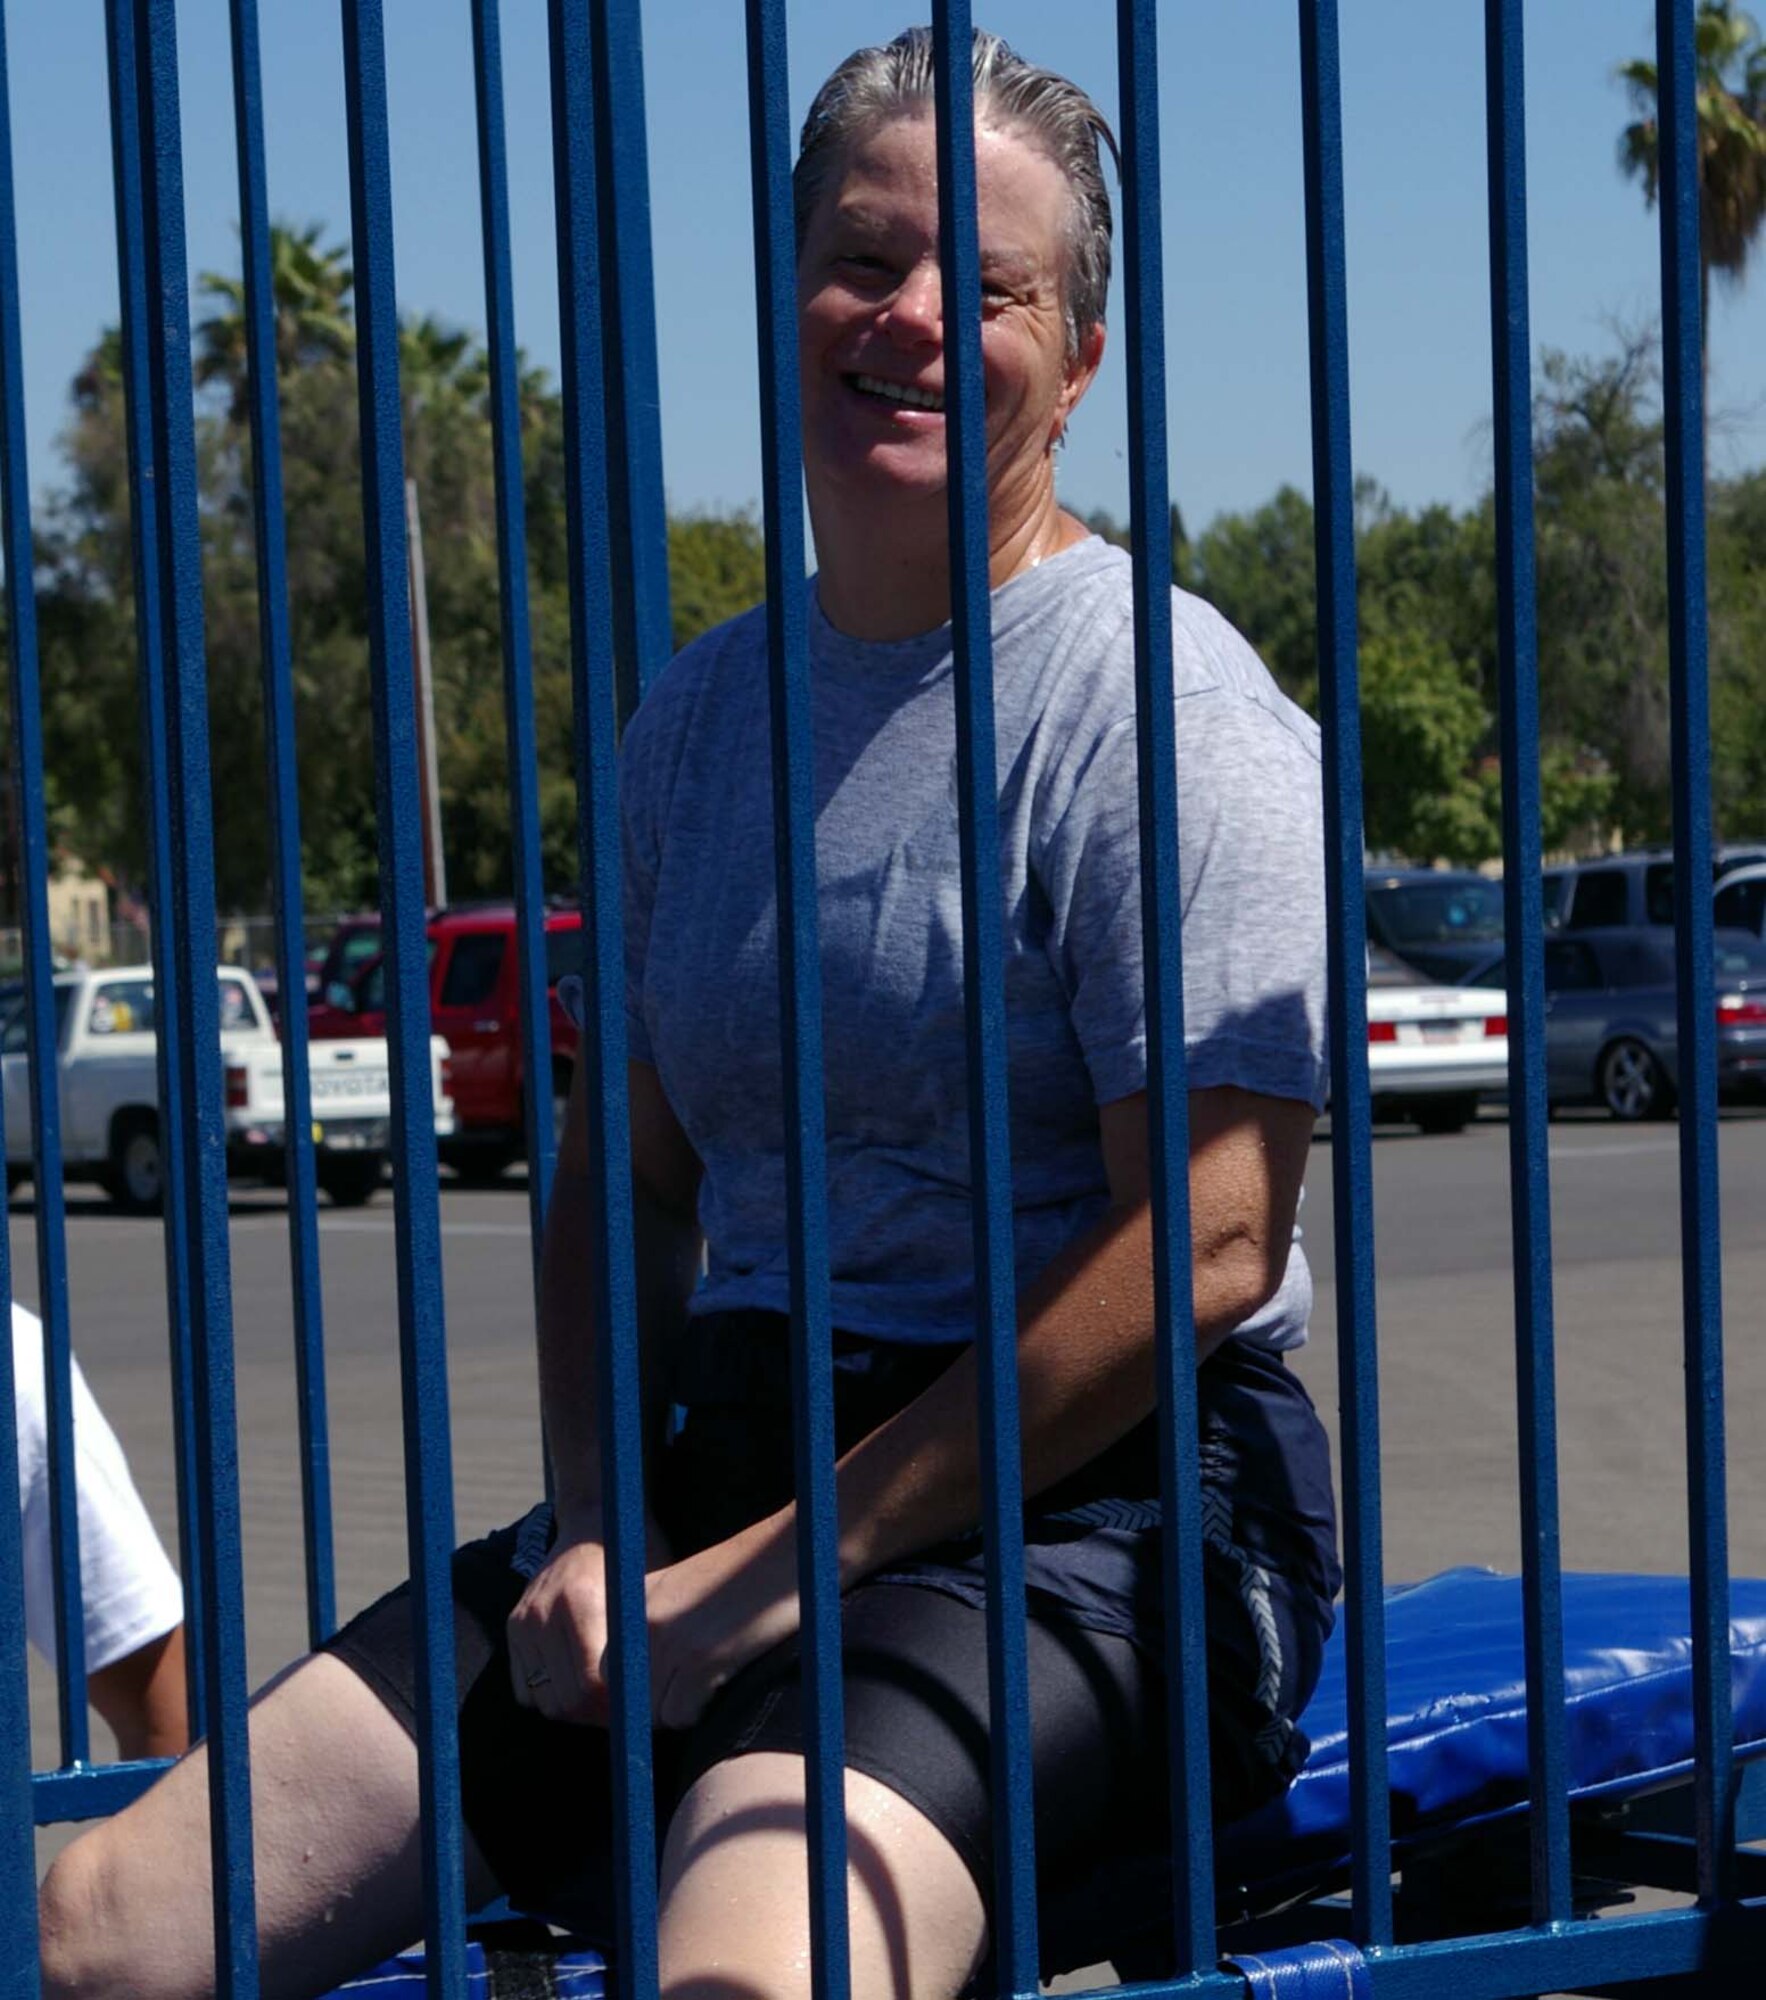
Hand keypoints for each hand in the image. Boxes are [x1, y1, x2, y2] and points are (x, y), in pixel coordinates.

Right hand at [507, 1513, 671, 1725]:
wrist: (593, 1519)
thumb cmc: (633, 1555)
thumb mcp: (650, 1590)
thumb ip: (643, 1641)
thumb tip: (660, 1697)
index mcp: (581, 1603)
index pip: (590, 1686)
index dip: (616, 1708)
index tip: (638, 1708)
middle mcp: (544, 1613)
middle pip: (565, 1700)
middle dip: (596, 1716)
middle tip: (624, 1713)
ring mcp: (524, 1620)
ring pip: (542, 1700)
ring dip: (572, 1709)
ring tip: (603, 1701)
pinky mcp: (514, 1626)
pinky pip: (524, 1688)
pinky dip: (549, 1695)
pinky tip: (578, 1684)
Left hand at [645, 1514, 801, 1730]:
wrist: (799, 1549)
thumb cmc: (756, 1572)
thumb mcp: (692, 1588)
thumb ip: (664, 1623)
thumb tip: (649, 1681)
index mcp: (640, 1597)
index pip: (614, 1667)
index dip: (644, 1685)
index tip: (676, 1682)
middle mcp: (646, 1617)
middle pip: (630, 1695)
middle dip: (659, 1704)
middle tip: (697, 1691)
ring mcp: (671, 1638)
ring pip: (656, 1712)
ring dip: (684, 1709)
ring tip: (717, 1680)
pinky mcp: (701, 1658)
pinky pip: (682, 1715)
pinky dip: (703, 1712)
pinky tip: (728, 1681)